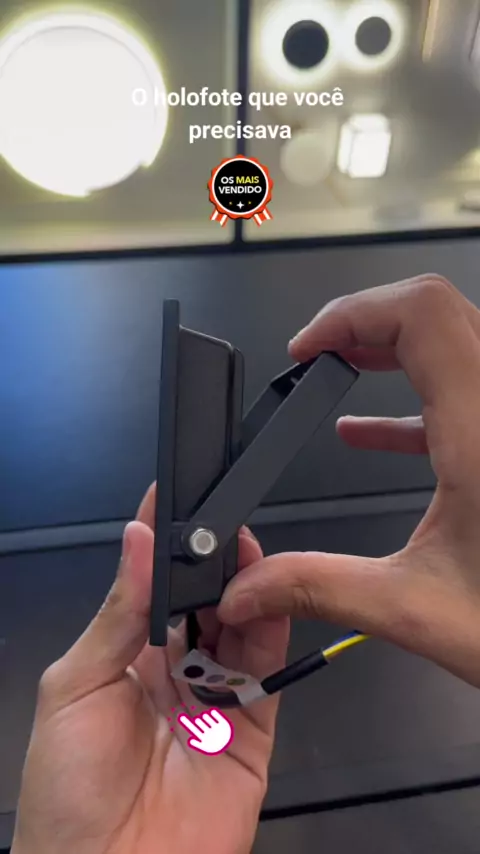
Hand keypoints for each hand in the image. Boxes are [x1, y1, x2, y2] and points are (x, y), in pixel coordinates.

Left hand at [12, 484, 288, 853]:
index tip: (179, 499)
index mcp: (128, 657)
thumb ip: (118, 614)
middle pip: (206, 603)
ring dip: (248, 587)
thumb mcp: (77, 687)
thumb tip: (136, 540)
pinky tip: (270, 596)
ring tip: (247, 550)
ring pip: (243, 629)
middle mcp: (174, 673)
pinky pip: (270, 673)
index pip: (154, 587)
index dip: (167, 545)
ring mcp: (215, 701)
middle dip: (215, 562)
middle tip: (225, 522)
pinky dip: (273, 632)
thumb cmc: (69, 789)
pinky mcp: (253, 732)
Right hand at [219, 275, 479, 688]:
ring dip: (392, 352)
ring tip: (337, 377)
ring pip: (455, 343)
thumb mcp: (417, 609)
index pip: (421, 314)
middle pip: (437, 313)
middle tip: (318, 359)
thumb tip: (250, 587)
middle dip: (365, 324)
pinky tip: (371, 435)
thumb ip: (320, 588)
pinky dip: (413, 398)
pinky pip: (463, 390)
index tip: (307, 349)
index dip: (352, 312)